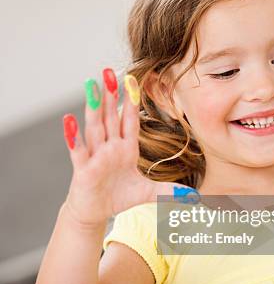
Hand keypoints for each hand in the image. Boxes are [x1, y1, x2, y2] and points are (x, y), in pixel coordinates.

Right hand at [62, 69, 196, 228]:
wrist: (94, 212)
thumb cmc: (119, 197)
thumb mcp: (149, 194)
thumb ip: (170, 191)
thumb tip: (194, 196)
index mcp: (125, 148)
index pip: (129, 120)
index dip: (131, 100)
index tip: (133, 79)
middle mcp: (109, 147)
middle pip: (110, 117)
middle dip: (111, 94)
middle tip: (109, 71)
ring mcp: (95, 156)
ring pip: (95, 128)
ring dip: (93, 108)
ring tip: (91, 86)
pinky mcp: (83, 169)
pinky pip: (78, 151)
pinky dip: (73, 136)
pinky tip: (69, 120)